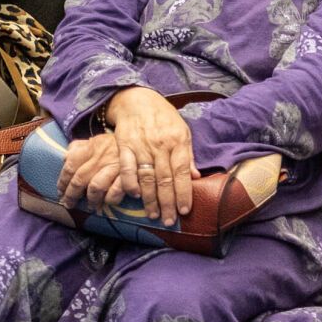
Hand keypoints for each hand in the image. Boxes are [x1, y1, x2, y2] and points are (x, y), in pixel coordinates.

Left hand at [55, 134, 127, 213]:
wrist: (143, 138)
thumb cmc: (116, 143)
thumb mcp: (97, 140)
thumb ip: (80, 147)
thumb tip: (65, 158)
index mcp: (91, 147)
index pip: (70, 166)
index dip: (62, 181)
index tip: (60, 191)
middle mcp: (100, 157)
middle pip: (80, 180)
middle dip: (71, 195)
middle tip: (68, 204)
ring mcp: (114, 167)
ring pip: (95, 187)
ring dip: (91, 200)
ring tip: (90, 206)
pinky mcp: (128, 175)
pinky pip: (116, 192)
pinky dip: (110, 199)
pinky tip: (108, 202)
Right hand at [101, 87, 194, 224]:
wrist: (138, 101)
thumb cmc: (164, 118)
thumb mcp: (182, 131)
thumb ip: (188, 155)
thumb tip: (197, 177)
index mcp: (177, 142)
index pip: (182, 172)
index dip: (183, 192)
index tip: (184, 210)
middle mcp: (160, 145)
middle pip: (164, 178)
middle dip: (167, 202)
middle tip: (168, 220)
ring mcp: (141, 146)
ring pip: (146, 177)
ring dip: (149, 199)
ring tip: (153, 215)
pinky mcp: (124, 146)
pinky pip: (126, 167)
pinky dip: (129, 182)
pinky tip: (133, 196)